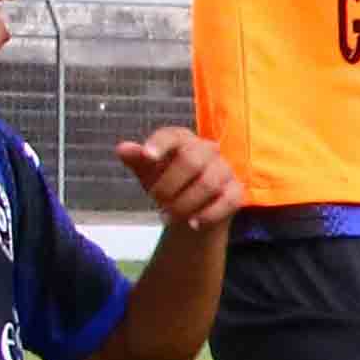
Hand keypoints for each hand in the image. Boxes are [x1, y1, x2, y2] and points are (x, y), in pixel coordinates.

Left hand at [115, 127, 243, 229]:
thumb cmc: (167, 182)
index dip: (160, 144)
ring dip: (184, 204)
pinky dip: (208, 215)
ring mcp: (225, 170)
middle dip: (169, 185)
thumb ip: (136, 159)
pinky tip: (192, 223)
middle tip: (156, 200)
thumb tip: (123, 149)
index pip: (173, 136)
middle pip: (192, 161)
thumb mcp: (147, 171)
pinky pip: (227, 202)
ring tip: (168, 216)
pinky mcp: (237, 191)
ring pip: (208, 184)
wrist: (191, 208)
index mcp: (182, 140)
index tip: (147, 156)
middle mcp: (207, 150)